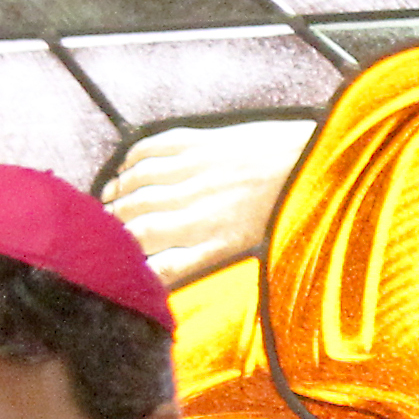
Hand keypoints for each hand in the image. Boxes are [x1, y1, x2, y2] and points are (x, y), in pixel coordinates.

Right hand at [103, 118, 317, 286]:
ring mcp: (197, 170)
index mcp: (215, 243)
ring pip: (137, 185)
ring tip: (108, 204)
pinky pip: (152, 149)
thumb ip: (205, 263)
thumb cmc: (291, 210)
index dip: (129, 268)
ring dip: (117, 195)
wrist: (318, 160)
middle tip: (100, 236)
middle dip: (112, 231)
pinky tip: (126, 169)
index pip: (154, 263)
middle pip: (136, 222)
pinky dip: (132, 160)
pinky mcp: (201, 141)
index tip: (115, 272)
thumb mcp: (253, 251)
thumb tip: (164, 277)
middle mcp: (199, 209)